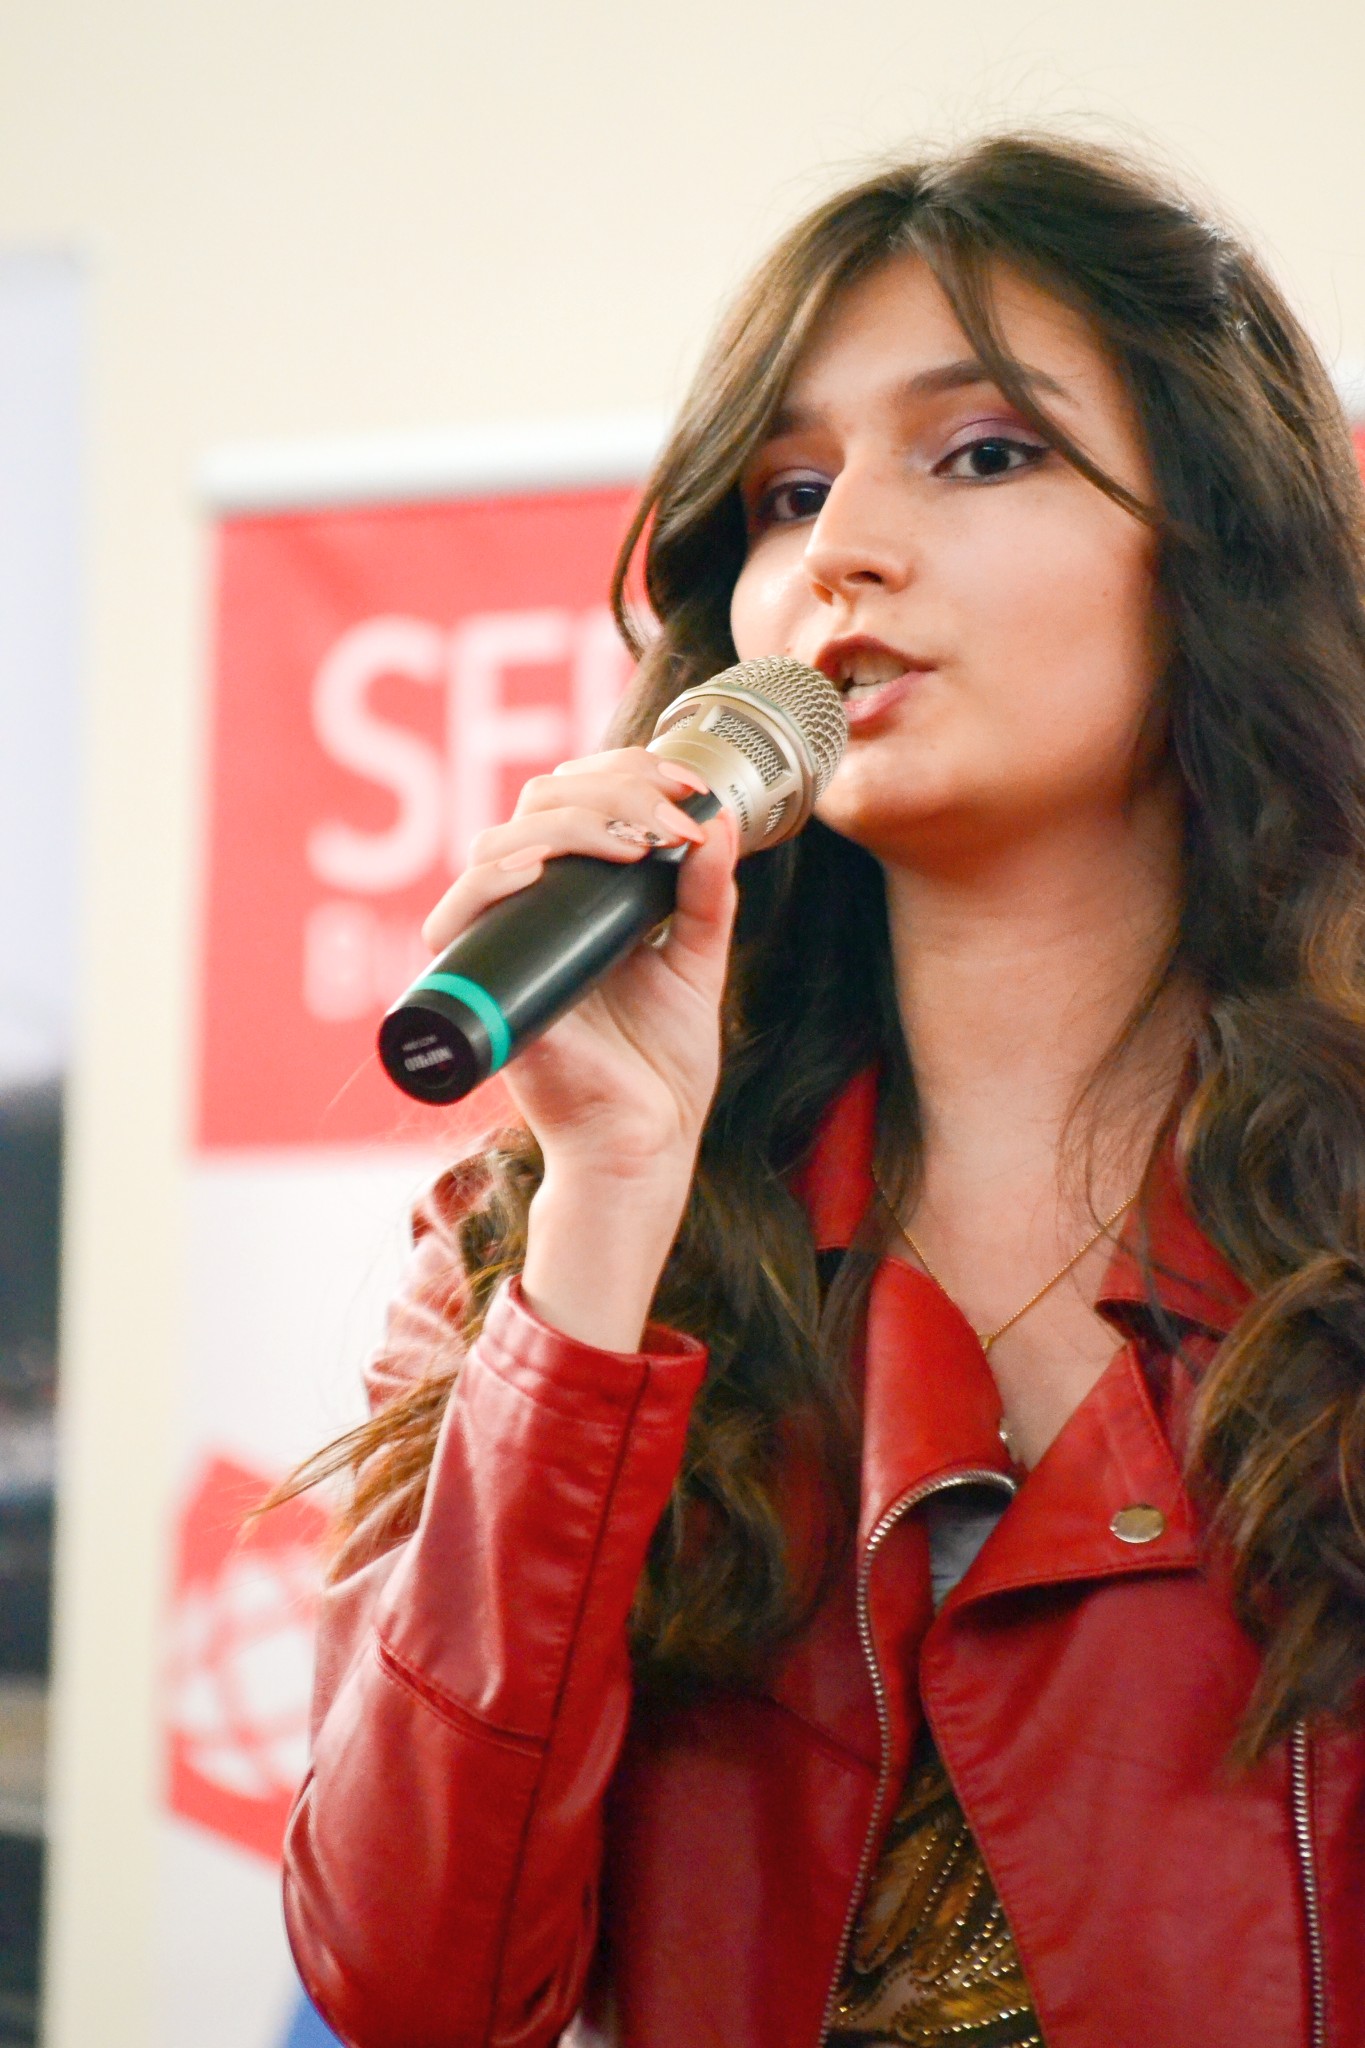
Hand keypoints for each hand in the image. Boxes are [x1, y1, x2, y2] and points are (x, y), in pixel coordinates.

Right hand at [421, 749, 740, 1346]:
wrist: (646, 1146)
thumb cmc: (662, 1068)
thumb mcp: (696, 962)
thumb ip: (706, 896)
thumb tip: (720, 819)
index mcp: (576, 900)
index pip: (573, 800)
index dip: (626, 773)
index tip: (692, 786)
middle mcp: (532, 914)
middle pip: (536, 806)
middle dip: (612, 791)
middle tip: (673, 817)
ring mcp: (504, 947)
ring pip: (499, 844)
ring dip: (571, 825)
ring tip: (638, 845)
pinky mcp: (484, 990)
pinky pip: (458, 917)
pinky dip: (495, 880)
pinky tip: (541, 869)